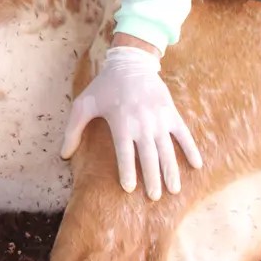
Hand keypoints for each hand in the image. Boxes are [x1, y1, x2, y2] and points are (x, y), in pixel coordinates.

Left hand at [60, 44, 202, 199]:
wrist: (131, 63)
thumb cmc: (104, 86)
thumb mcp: (84, 104)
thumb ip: (73, 130)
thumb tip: (64, 155)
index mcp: (121, 122)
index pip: (125, 154)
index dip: (127, 172)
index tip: (129, 188)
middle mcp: (142, 123)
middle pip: (149, 157)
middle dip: (152, 179)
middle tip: (154, 197)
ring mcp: (159, 119)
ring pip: (167, 150)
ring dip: (171, 171)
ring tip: (173, 190)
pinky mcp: (171, 113)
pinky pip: (184, 134)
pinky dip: (191, 149)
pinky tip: (197, 166)